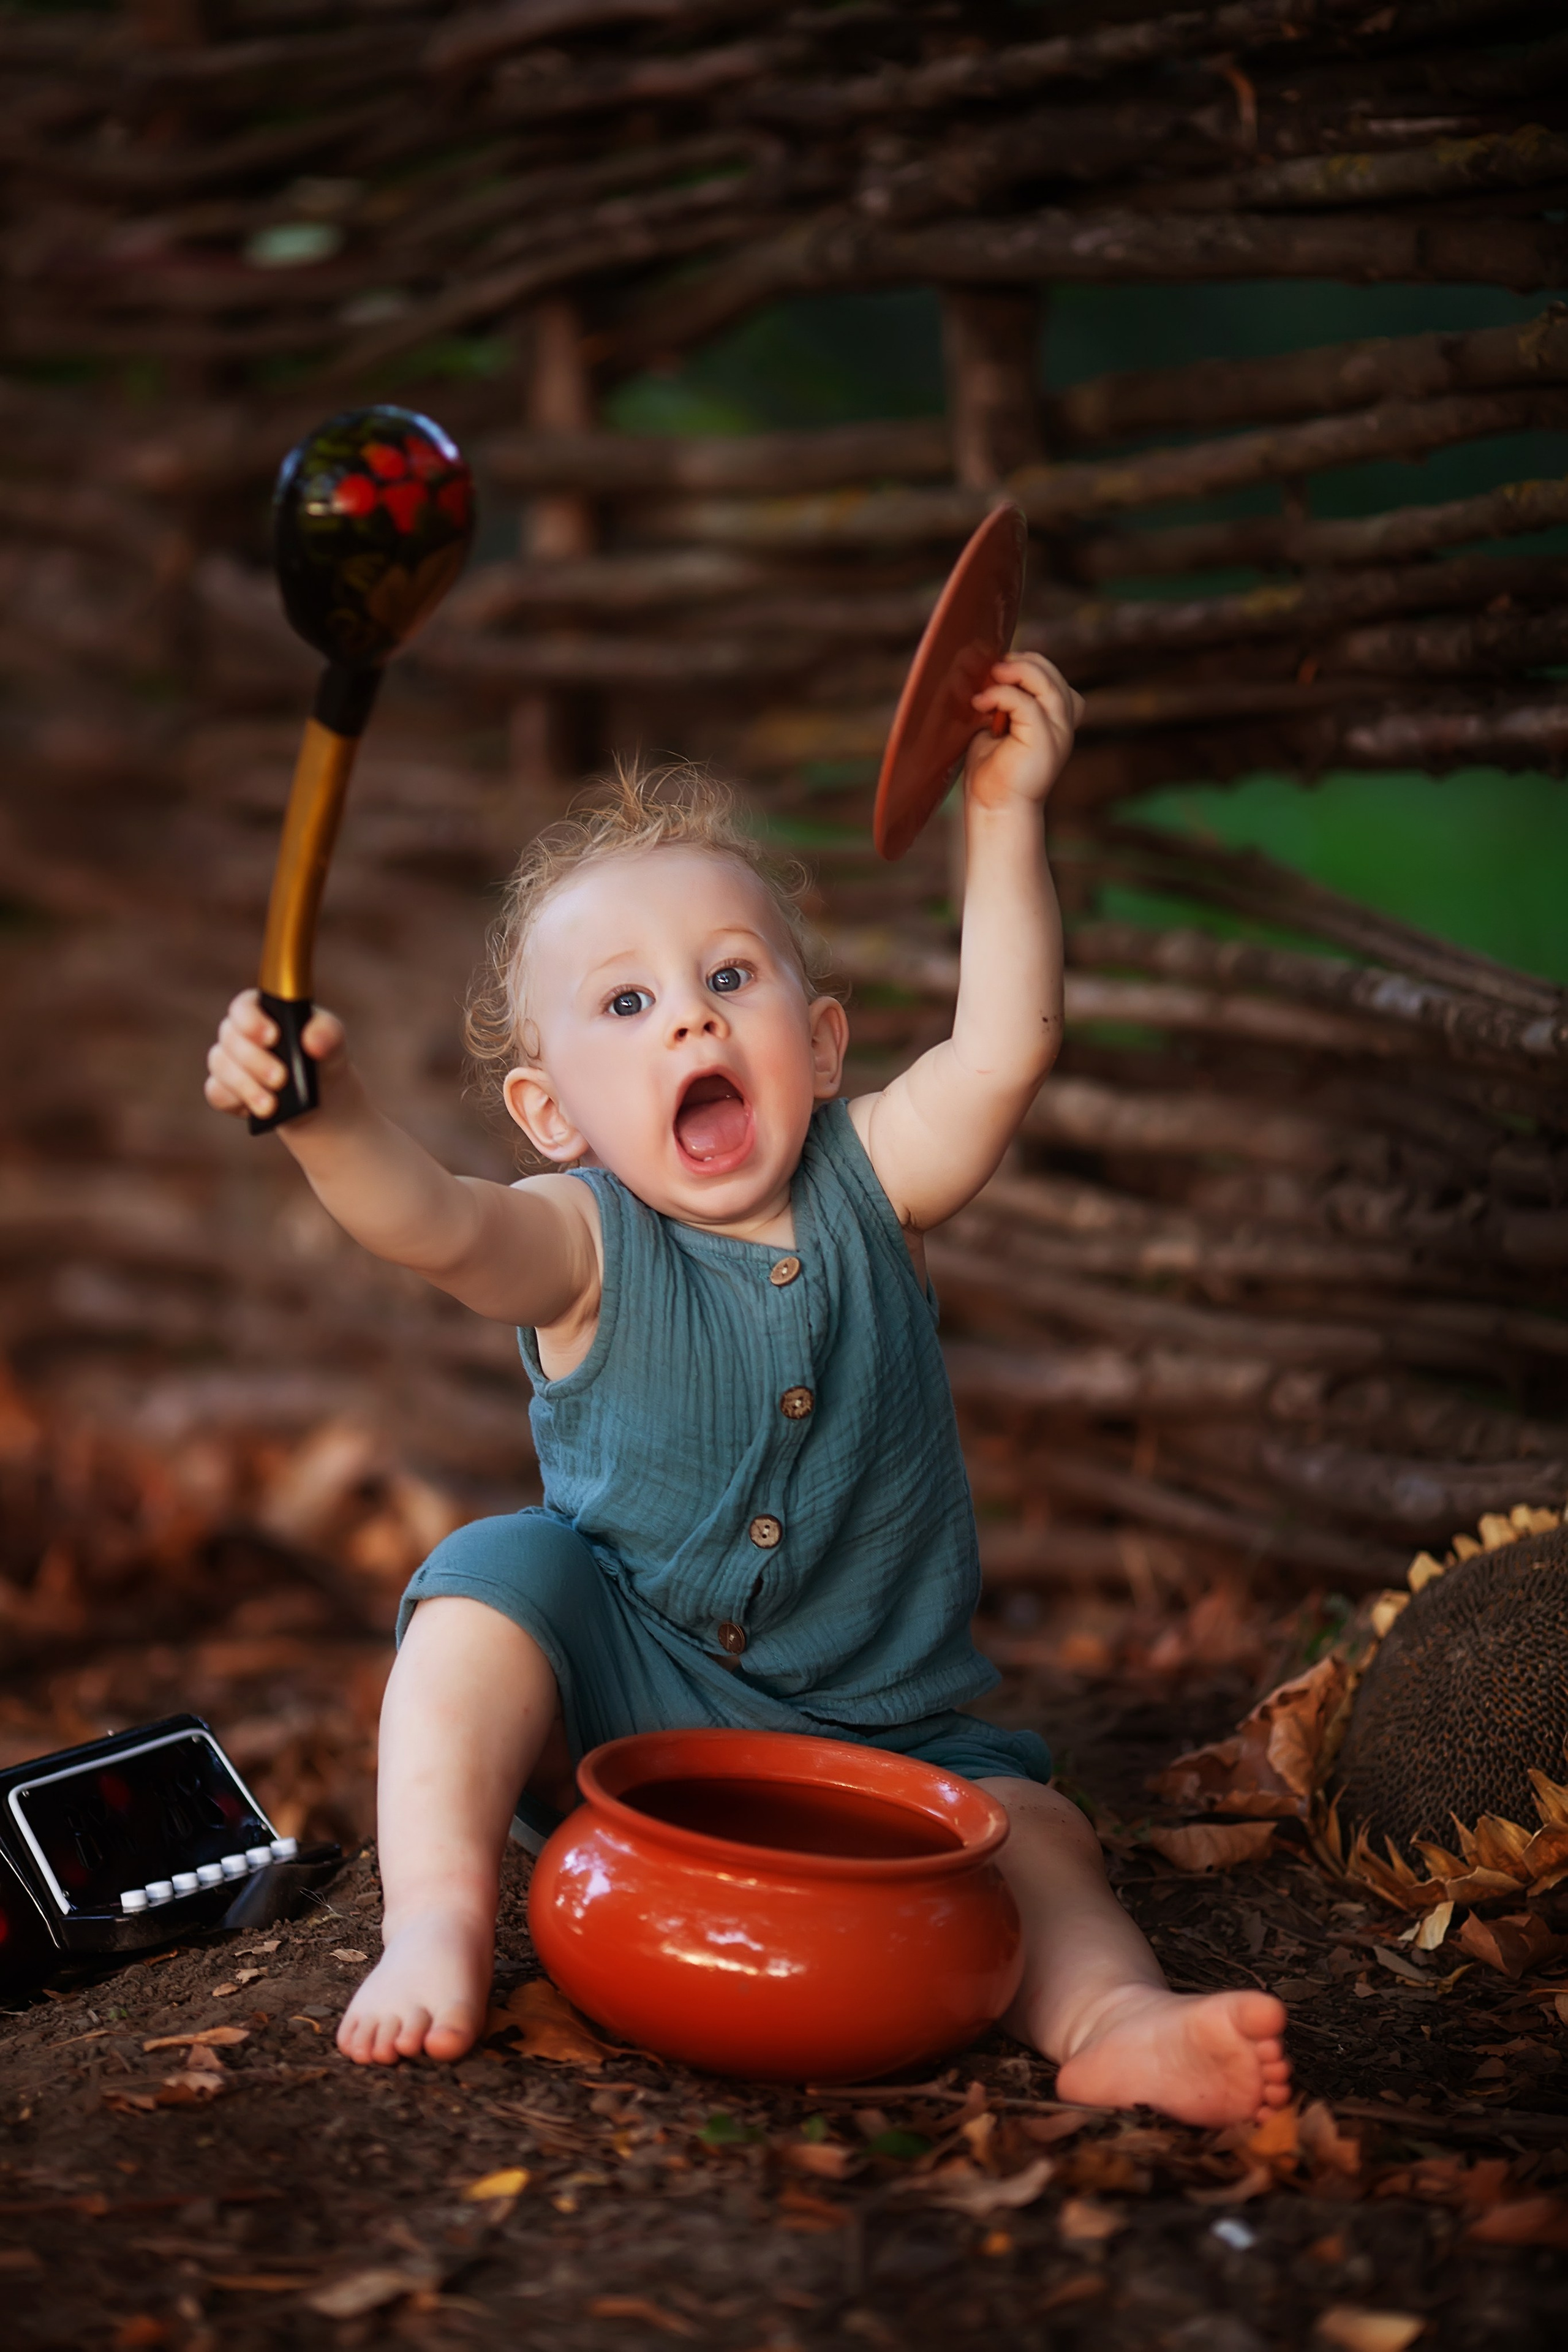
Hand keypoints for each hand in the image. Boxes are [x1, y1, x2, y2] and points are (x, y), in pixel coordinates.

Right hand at [204, 988, 345, 1123]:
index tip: (272, 1037)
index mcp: (264, 1009)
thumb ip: (327, 1033)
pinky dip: (235, 1102)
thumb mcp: (333, 1039)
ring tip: (271, 1105)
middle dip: (255, 1061)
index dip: (252, 1021)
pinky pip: (217, 1093)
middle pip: (230, 1038)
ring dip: (246, 1086)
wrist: (319, 1094)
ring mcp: (229, 1059)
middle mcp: (239, 1031)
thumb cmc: (321, 1055)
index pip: (244, 1006)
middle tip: (280, 1078)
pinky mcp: (224, 1088)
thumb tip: (312, 1042)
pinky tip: (257, 1110)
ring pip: (221, 1066)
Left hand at [962, 653, 1082, 811]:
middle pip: (1054, 676)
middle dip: (1024, 663)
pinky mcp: (1045, 742)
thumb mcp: (998, 727)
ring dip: (1018, 672)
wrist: (994, 809)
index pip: (1054, 679)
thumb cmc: (992, 773)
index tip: (998, 670)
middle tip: (994, 667)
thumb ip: (1004, 702)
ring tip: (992, 674)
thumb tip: (991, 672)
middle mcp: (1062, 724)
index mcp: (1055, 721)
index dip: (1030, 665)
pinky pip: (1028, 704)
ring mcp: (1058, 733)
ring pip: (1049, 684)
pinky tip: (982, 703)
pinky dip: (1002, 695)